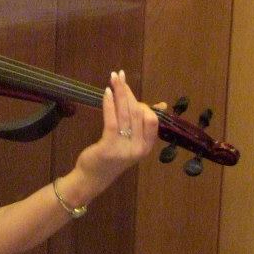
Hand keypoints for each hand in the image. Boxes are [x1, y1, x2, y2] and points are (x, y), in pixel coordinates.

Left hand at [74, 70, 162, 193]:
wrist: (92, 178)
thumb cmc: (110, 157)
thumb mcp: (130, 142)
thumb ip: (142, 125)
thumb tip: (161, 104)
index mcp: (147, 146)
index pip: (152, 119)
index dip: (142, 102)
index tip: (129, 92)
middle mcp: (140, 147)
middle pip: (138, 112)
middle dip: (128, 91)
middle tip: (119, 75)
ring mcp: (126, 148)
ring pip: (126, 113)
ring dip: (120, 92)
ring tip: (114, 77)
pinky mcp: (110, 146)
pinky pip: (113, 120)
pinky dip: (110, 104)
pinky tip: (107, 92)